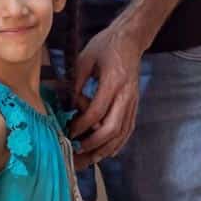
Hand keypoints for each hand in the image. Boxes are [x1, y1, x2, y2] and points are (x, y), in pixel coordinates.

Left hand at [69, 19, 148, 168]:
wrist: (130, 40)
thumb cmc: (105, 46)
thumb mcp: (84, 58)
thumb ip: (75, 82)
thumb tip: (66, 105)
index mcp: (114, 82)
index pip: (97, 111)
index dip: (82, 125)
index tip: (68, 131)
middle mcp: (127, 95)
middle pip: (112, 128)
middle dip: (93, 144)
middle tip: (76, 151)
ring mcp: (133, 102)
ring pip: (122, 133)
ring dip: (105, 149)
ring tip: (88, 159)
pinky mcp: (135, 106)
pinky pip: (128, 130)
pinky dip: (117, 143)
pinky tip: (106, 152)